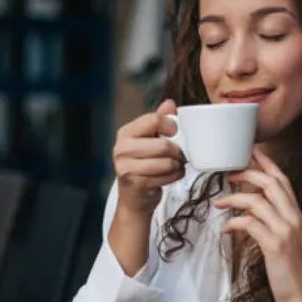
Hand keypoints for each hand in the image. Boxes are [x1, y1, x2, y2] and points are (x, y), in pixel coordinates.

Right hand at [113, 99, 184, 214]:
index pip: (153, 120)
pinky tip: (171, 176)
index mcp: (125, 133)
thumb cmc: (145, 166)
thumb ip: (159, 121)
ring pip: (167, 162)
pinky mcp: (135, 183)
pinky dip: (175, 176)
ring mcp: (126, 167)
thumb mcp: (150, 140)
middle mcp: (121, 148)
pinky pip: (167, 176)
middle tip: (180, 156)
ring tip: (176, 166)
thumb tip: (170, 103)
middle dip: (178, 152)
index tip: (175, 133)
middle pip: (164, 144)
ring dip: (178, 165)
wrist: (135, 199)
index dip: (171, 126)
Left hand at [214, 146, 301, 301]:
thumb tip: (245, 211)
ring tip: (218, 202)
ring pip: (257, 201)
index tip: (250, 150)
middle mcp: (293, 216)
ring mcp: (285, 230)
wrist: (301, 295)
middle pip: (270, 182)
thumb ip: (269, 220)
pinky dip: (234, 222)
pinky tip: (226, 229)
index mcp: (295, 212)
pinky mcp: (275, 245)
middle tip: (227, 173)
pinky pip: (250, 224)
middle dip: (247, 173)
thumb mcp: (282, 238)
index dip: (266, 162)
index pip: (282, 179)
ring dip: (234, 198)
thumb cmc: (288, 268)